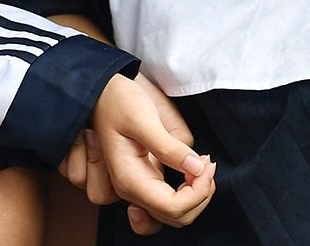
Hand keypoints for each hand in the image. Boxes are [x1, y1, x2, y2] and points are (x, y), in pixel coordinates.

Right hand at [63, 75, 213, 233]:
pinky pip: (170, 203)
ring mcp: (139, 187)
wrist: (103, 91)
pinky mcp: (146, 179)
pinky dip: (187, 195)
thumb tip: (197, 168)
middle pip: (177, 217)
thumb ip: (168, 146)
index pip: (173, 208)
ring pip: (175, 215)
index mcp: (129, 180)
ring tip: (201, 168)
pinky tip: (192, 174)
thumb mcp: (142, 118)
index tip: (206, 164)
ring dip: (195, 197)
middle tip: (206, 163)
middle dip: (200, 194)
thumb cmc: (117, 101)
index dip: (198, 192)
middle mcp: (132, 190)